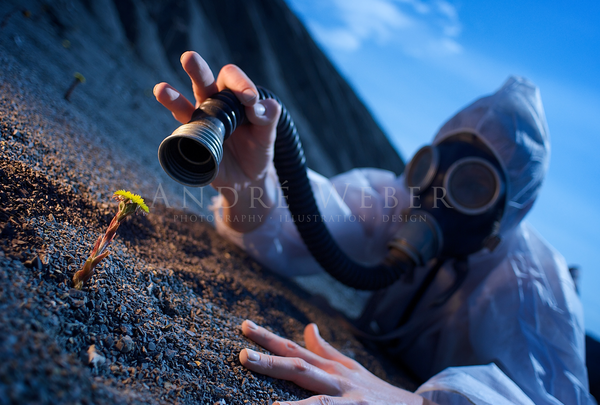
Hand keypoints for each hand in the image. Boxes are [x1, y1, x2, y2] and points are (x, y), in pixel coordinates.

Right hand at [154, 52, 280, 230]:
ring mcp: (199, 123)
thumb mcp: (268, 134)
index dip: (239, 83)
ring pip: (183, 106)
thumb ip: (268, 118)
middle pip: (203, 82)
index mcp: (232, 96)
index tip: (250, 99)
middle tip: (189, 57)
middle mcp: (212, 105)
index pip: (231, 78)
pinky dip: (178, 134)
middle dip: (196, 70)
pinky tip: (174, 130)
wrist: (247, 178)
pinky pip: (181, 137)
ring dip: (172, 98)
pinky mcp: (192, 144)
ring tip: (161, 89)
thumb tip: (262, 105)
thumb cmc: (257, 150)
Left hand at [239, 320, 435, 404]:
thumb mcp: (349, 366)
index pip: (294, 348)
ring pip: (316, 402)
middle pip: (299, 367)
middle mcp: (336, 380)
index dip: (268, 338)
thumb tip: (308, 327)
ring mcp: (348, 401)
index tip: (244, 327)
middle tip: (241, 355)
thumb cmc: (374, 390)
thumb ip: (325, 350)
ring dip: (290, 404)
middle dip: (269, 361)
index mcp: (330, 367)